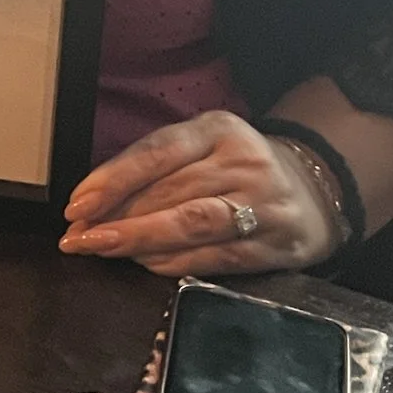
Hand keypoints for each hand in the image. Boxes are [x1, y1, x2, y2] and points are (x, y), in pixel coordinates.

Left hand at [59, 109, 342, 275]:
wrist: (316, 189)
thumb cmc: (236, 168)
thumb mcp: (202, 147)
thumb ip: (154, 167)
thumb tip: (91, 202)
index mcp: (218, 129)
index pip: (157, 152)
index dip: (112, 179)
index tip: (76, 204)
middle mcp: (244, 164)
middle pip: (170, 191)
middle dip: (115, 216)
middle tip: (77, 235)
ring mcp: (264, 206)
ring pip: (191, 224)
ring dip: (138, 240)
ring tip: (100, 247)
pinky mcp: (276, 246)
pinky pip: (216, 257)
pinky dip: (174, 262)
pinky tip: (144, 263)